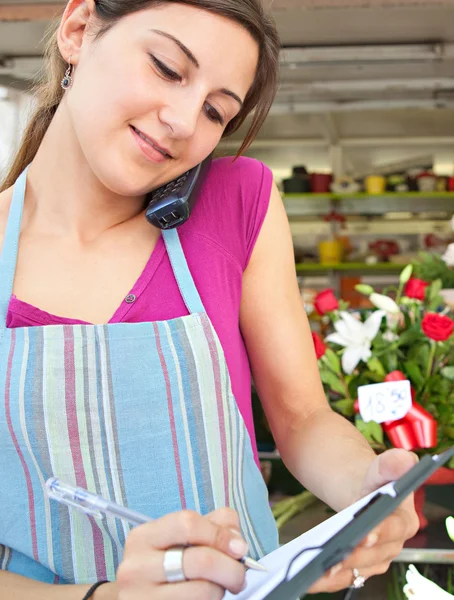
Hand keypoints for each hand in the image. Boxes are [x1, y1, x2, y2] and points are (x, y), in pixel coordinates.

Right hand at [116, 508, 247, 599]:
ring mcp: (142, 597)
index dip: (220, 534)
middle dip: (232, 568)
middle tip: (238, 575)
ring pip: (203, 591)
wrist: (138, 599)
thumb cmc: (165, 566)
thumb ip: (212, 526)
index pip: (188, 524)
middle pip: (201, 560)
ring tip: (218, 588)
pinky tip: (205, 599)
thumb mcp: (180, 539)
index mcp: (143, 537)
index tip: (239, 547)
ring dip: (221, 590)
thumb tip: (236, 541)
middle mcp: (137, 568)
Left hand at [308, 449, 419, 593]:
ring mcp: (376, 559)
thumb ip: (391, 464)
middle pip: (373, 555)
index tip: (365, 534)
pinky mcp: (359, 568)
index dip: (380, 532)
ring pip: (358, 570)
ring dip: (338, 573)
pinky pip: (344, 577)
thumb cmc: (372, 480)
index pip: (394, 529)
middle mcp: (394, 546)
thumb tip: (406, 459)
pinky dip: (327, 579)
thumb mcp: (380, 467)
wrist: (361, 489)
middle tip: (333, 558)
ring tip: (317, 570)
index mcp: (404, 521)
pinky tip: (309, 577)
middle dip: (353, 557)